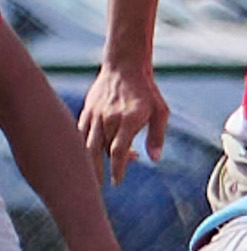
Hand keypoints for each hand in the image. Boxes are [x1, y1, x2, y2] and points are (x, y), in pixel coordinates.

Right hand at [79, 68, 167, 186]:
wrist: (124, 66)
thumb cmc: (147, 91)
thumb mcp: (160, 112)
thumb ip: (157, 136)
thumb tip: (155, 159)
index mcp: (128, 120)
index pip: (118, 151)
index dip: (117, 168)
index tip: (116, 182)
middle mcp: (109, 118)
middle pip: (101, 150)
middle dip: (102, 168)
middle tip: (102, 183)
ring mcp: (95, 114)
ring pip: (88, 143)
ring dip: (93, 159)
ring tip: (96, 173)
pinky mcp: (87, 110)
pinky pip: (81, 132)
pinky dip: (84, 145)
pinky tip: (91, 153)